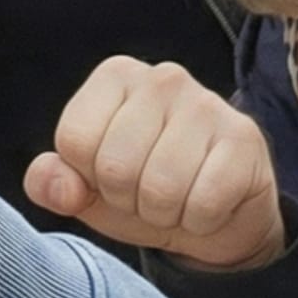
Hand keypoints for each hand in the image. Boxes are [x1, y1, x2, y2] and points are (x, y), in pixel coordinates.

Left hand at [24, 56, 282, 267]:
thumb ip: (52, 184)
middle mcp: (162, 77)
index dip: (89, 177)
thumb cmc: (143, 191)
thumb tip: (60, 187)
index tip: (112, 177)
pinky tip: (207, 203)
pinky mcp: (245, 137)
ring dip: (165, 214)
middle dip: (128, 200)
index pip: (74, 140)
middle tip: (148, 193)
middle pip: (115, 166)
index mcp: (115, 76)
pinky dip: (200, 221)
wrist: (216, 217)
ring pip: (160, 188)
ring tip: (177, 200)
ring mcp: (208, 103)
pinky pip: (203, 203)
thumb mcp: (88, 190)